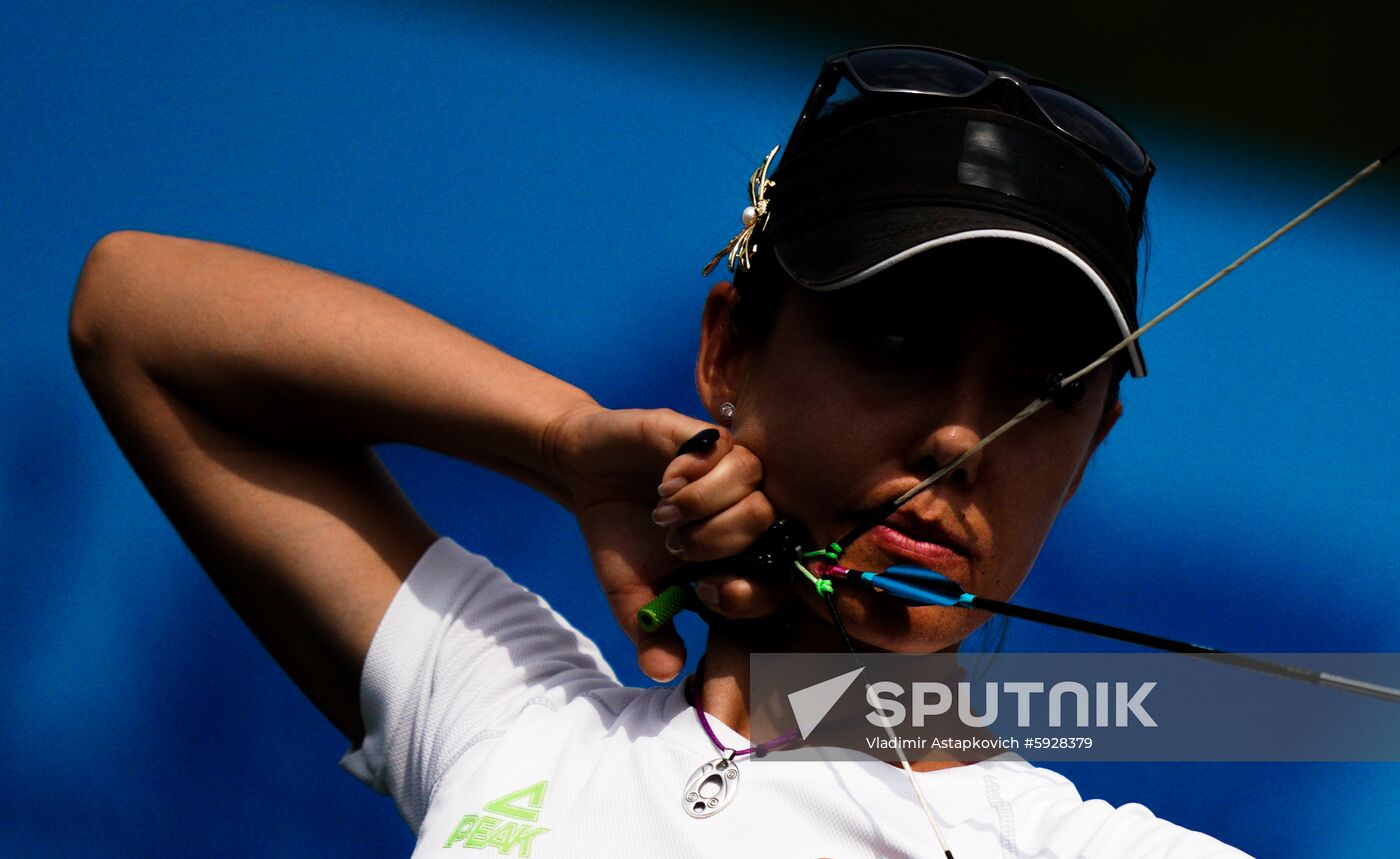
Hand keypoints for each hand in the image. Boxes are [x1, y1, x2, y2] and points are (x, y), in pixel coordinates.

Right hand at [547, 405, 790, 680]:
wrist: (586, 473)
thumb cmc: (618, 537)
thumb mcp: (630, 596)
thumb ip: (651, 633)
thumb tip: (664, 674)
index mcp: (736, 555)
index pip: (777, 577)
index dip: (751, 592)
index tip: (703, 590)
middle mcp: (742, 511)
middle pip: (769, 527)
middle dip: (718, 542)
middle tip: (675, 545)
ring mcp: (730, 472)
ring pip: (756, 487)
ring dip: (705, 506)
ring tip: (664, 513)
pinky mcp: (708, 437)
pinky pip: (727, 449)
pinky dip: (695, 473)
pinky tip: (665, 482)